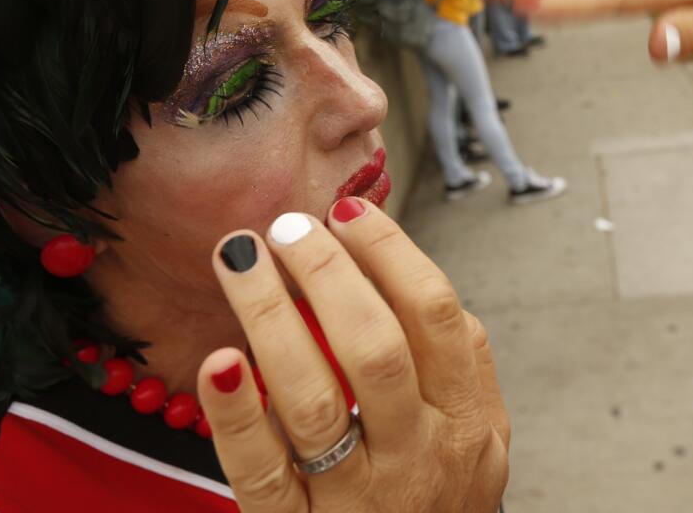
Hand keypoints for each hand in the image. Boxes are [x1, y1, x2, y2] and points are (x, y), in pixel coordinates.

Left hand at [198, 203, 508, 512]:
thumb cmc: (435, 505)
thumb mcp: (476, 441)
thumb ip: (459, 366)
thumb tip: (406, 272)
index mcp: (467, 420)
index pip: (436, 314)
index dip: (389, 252)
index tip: (345, 209)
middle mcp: (420, 457)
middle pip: (377, 348)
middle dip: (328, 274)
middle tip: (286, 227)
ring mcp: (359, 499)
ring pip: (315, 399)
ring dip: (272, 317)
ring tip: (240, 258)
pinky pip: (261, 470)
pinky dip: (237, 414)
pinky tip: (217, 361)